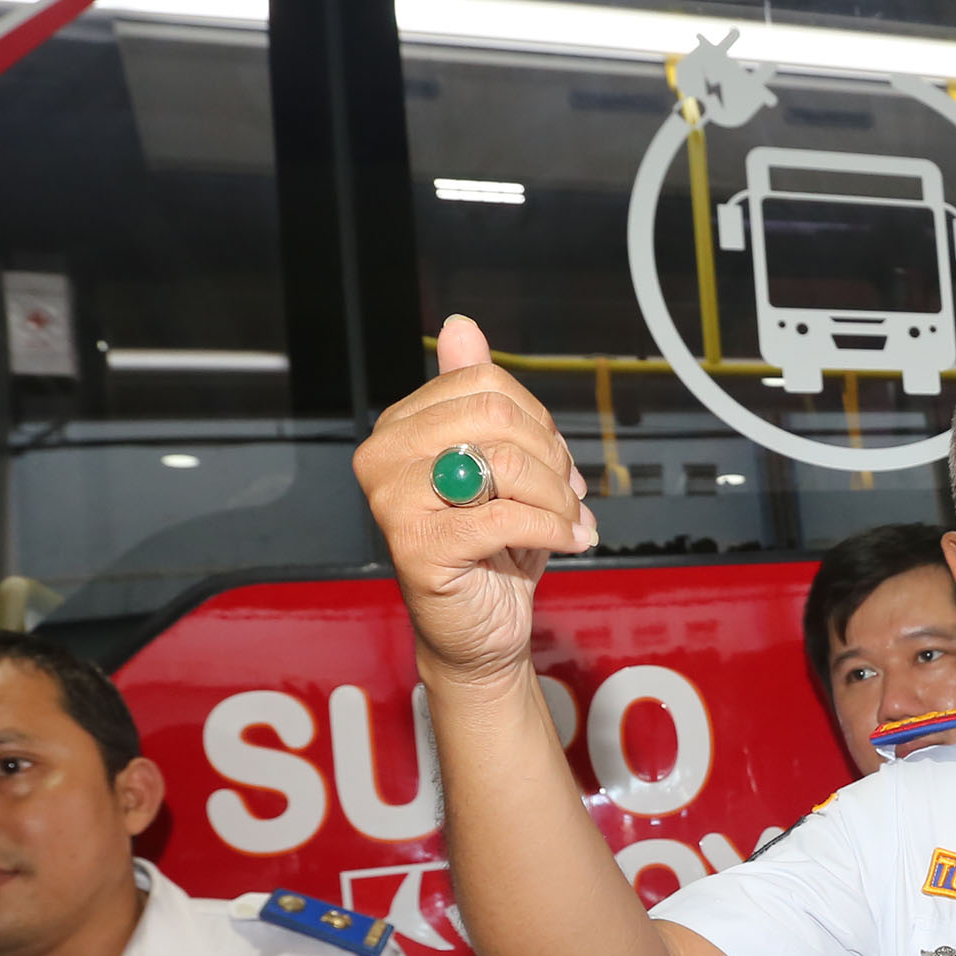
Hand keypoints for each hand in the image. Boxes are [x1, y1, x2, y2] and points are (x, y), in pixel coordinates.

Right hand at [351, 314, 596, 688]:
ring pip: (504, 463)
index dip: (538, 420)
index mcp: (402, 426)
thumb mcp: (497, 462)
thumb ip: (478, 396)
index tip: (557, 461)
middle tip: (569, 495)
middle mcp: (383, 455)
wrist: (482, 629)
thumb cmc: (492, 548)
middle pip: (494, 415)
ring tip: (571, 522)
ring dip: (558, 498)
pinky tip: (568, 543)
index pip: (484, 382)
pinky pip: (505, 516)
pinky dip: (553, 529)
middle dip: (551, 457)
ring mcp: (393, 500)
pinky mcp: (416, 546)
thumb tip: (460, 326)